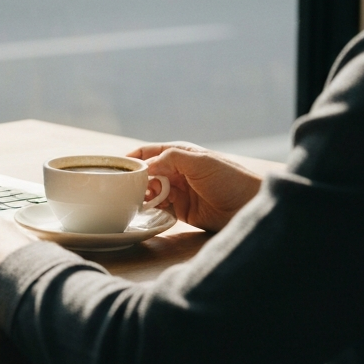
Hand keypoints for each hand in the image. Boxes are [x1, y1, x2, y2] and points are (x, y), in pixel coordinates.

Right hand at [128, 142, 262, 232]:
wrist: (248, 206)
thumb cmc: (229, 178)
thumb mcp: (199, 162)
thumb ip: (172, 159)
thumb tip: (146, 165)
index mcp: (181, 154)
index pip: (150, 151)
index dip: (133, 157)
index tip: (115, 165)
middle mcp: (177, 171)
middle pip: (147, 173)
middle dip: (135, 178)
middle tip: (125, 187)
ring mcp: (178, 191)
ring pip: (151, 191)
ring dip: (142, 194)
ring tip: (135, 199)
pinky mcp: (181, 211)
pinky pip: (159, 208)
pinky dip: (150, 209)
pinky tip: (143, 211)